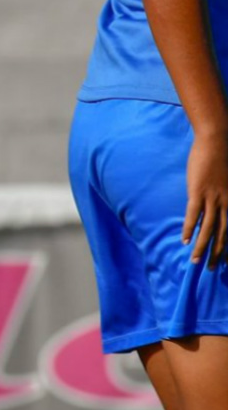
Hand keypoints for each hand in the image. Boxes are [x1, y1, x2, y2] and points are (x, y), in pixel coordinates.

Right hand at [186, 128, 227, 266]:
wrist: (217, 140)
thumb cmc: (222, 156)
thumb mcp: (226, 179)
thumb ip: (223, 192)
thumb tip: (215, 204)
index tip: (224, 261)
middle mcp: (227, 202)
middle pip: (223, 234)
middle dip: (217, 253)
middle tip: (212, 269)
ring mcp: (213, 198)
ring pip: (209, 229)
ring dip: (203, 247)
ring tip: (197, 262)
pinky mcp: (199, 192)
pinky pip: (194, 215)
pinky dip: (191, 229)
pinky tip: (186, 240)